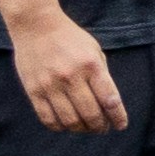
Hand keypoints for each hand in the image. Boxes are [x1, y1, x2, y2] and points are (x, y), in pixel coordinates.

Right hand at [8, 8, 126, 132]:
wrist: (36, 26)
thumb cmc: (69, 38)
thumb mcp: (93, 50)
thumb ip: (101, 74)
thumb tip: (107, 103)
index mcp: (91, 65)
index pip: (109, 99)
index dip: (117, 116)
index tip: (120, 125)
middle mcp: (71, 76)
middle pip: (90, 114)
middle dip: (99, 126)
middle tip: (102, 129)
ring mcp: (51, 85)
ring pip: (69, 120)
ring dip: (80, 129)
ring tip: (84, 128)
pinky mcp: (34, 91)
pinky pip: (47, 118)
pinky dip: (59, 127)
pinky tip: (65, 125)